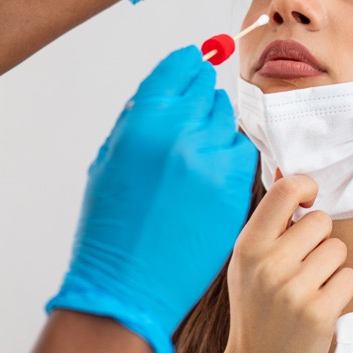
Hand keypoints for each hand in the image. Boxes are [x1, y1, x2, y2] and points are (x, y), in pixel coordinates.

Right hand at [47, 46, 257, 352]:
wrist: (128, 285)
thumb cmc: (111, 227)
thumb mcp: (109, 162)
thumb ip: (139, 121)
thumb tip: (168, 88)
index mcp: (143, 122)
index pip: (180, 68)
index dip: (187, 67)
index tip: (193, 67)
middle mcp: (180, 136)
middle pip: (208, 93)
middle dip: (200, 102)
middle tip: (191, 122)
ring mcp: (212, 165)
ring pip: (229, 124)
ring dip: (217, 132)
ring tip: (195, 160)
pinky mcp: (235, 192)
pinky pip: (243, 157)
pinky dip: (232, 162)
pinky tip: (212, 179)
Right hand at [217, 173, 352, 352]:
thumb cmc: (256, 309)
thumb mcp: (247, 263)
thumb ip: (268, 222)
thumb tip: (287, 173)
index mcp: (248, 246)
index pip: (285, 192)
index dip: (305, 188)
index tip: (309, 200)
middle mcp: (269, 264)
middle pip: (321, 221)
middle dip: (319, 240)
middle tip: (303, 265)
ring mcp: (294, 289)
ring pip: (338, 249)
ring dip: (331, 266)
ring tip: (309, 287)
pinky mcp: (319, 312)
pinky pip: (349, 277)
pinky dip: (341, 289)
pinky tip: (320, 304)